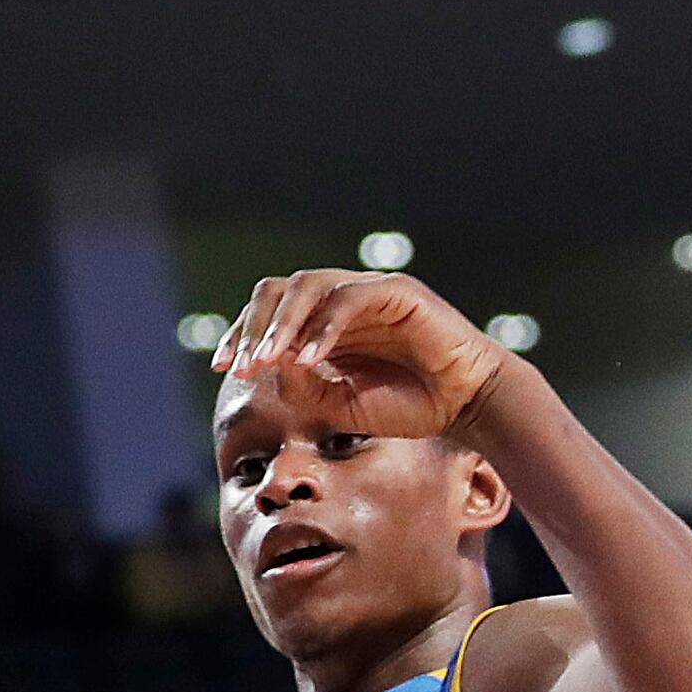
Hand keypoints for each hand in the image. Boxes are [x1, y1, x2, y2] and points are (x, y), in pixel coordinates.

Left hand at [212, 271, 513, 440]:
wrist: (468, 406)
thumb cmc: (410, 407)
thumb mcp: (343, 407)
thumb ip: (304, 388)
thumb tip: (270, 365)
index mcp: (323, 324)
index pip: (269, 314)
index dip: (241, 336)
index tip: (224, 367)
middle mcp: (341, 300)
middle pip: (278, 290)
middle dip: (252, 327)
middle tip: (241, 366)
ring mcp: (368, 290)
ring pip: (308, 285)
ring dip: (281, 323)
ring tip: (267, 359)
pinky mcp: (397, 291)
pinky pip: (349, 298)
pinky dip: (325, 327)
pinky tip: (311, 358)